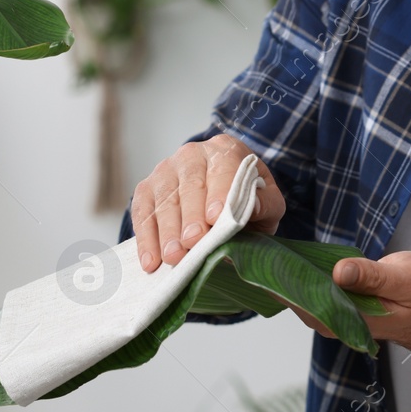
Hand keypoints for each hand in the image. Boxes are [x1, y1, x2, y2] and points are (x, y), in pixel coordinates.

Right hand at [131, 133, 285, 272]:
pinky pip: (143, 213)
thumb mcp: (267, 200)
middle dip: (190, 216)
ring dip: (167, 232)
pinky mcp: (146, 189)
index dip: (219, 193)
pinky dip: (146, 239)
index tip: (216, 218)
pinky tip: (151, 261)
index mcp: (225, 151)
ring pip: (164, 200)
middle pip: (189, 185)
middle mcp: (192, 154)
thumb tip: (253, 207)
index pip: (223, 169)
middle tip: (192, 242)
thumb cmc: (246, 199)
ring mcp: (165, 170)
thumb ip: (265, 203)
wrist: (220, 194)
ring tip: (173, 257)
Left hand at [274, 251, 410, 351]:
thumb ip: (373, 276)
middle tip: (259, 244)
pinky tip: (289, 255)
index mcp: (347, 321)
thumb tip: (340, 271)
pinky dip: (300, 272)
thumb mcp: (405, 279)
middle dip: (277, 273)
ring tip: (267, 246)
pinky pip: (310, 287)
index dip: (282, 281)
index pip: (303, 302)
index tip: (265, 259)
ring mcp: (332, 314)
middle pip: (295, 298)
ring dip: (286, 272)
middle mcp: (333, 322)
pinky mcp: (335, 303)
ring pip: (300, 293)